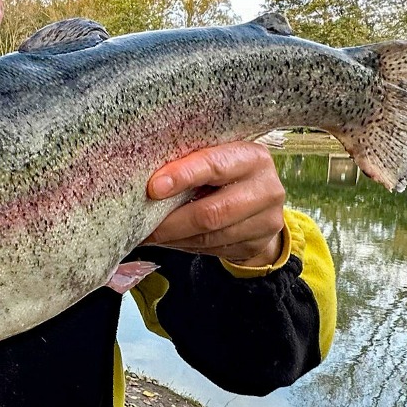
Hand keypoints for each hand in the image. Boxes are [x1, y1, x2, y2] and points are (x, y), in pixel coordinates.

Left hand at [143, 141, 286, 266]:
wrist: (261, 201)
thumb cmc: (227, 173)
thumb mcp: (216, 157)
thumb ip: (191, 163)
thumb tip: (148, 181)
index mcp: (252, 157)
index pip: (215, 165)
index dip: (182, 176)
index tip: (153, 188)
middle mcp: (266, 188)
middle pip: (212, 212)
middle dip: (171, 221)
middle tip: (140, 224)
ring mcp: (266, 219)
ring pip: (210, 236)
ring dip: (174, 238)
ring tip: (149, 234)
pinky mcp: (258, 244)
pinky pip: (213, 249)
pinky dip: (185, 245)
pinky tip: (169, 240)